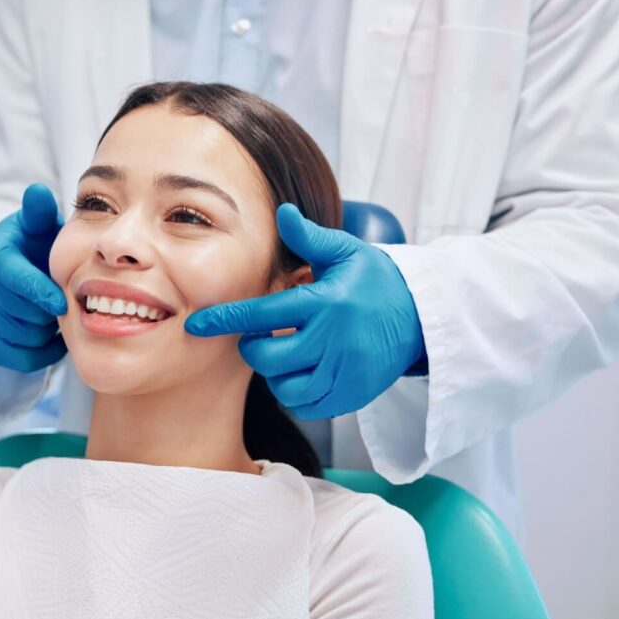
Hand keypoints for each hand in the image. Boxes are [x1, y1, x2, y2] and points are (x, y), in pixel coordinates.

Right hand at [0, 183, 68, 372]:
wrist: (8, 272)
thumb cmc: (32, 246)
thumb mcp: (36, 226)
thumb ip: (39, 212)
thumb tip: (38, 191)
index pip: (13, 279)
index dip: (39, 292)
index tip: (61, 302)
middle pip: (21, 313)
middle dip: (48, 312)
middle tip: (66, 304)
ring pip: (22, 337)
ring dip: (46, 331)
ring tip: (56, 316)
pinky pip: (18, 358)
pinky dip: (41, 352)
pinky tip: (51, 336)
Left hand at [185, 203, 425, 419]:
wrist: (422, 318)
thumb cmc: (375, 281)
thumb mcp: (347, 252)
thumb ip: (310, 238)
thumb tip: (282, 212)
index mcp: (325, 302)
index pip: (262, 314)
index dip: (225, 321)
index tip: (196, 325)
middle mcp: (333, 340)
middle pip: (267, 358)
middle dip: (254, 349)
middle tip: (263, 336)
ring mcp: (344, 371)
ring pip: (284, 387)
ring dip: (275, 373)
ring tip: (287, 353)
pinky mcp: (352, 395)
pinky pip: (307, 406)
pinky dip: (296, 394)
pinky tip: (303, 373)